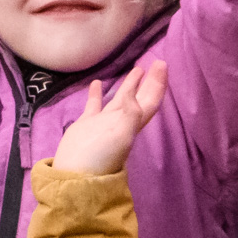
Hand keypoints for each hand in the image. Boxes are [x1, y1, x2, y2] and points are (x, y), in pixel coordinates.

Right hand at [52, 61, 167, 175]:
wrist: (75, 175)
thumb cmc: (100, 155)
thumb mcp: (120, 133)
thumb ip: (129, 111)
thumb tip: (133, 92)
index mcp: (133, 123)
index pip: (150, 100)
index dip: (158, 83)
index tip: (162, 64)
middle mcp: (122, 121)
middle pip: (140, 97)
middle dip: (149, 81)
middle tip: (157, 62)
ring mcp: (104, 122)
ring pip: (120, 99)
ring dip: (129, 85)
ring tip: (136, 68)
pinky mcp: (87, 124)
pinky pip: (95, 105)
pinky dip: (97, 93)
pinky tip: (97, 82)